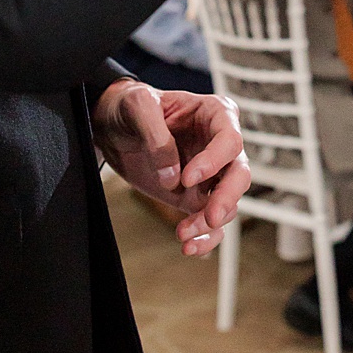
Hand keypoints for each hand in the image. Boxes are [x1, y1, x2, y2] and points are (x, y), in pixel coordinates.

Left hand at [93, 79, 250, 255]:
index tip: (187, 178)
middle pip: (239, 174)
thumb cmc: (131, 105)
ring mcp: (211, 175)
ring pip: (227, 204)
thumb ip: (155, 134)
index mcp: (216, 114)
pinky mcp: (196, 197)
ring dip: (209, 223)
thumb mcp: (137, 104)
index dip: (214, 161)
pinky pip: (210, 222)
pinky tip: (189, 247)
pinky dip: (205, 238)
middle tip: (209, 216)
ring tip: (183, 234)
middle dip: (227, 198)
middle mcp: (220, 146)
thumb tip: (172, 177)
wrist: (113, 126)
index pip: (230, 140)